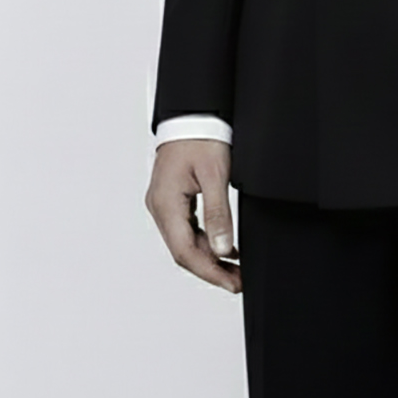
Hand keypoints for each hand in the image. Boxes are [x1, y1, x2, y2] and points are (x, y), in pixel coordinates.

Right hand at [145, 139, 240, 293]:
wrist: (192, 113)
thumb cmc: (201, 137)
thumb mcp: (215, 174)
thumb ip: (219, 213)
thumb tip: (224, 249)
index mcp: (165, 203)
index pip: (184, 251)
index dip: (210, 272)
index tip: (232, 283)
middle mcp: (159, 207)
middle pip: (183, 251)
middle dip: (211, 269)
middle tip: (238, 281)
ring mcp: (164, 203)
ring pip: (184, 242)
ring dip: (209, 257)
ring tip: (235, 269)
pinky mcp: (171, 199)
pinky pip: (186, 228)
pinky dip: (205, 241)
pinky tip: (224, 247)